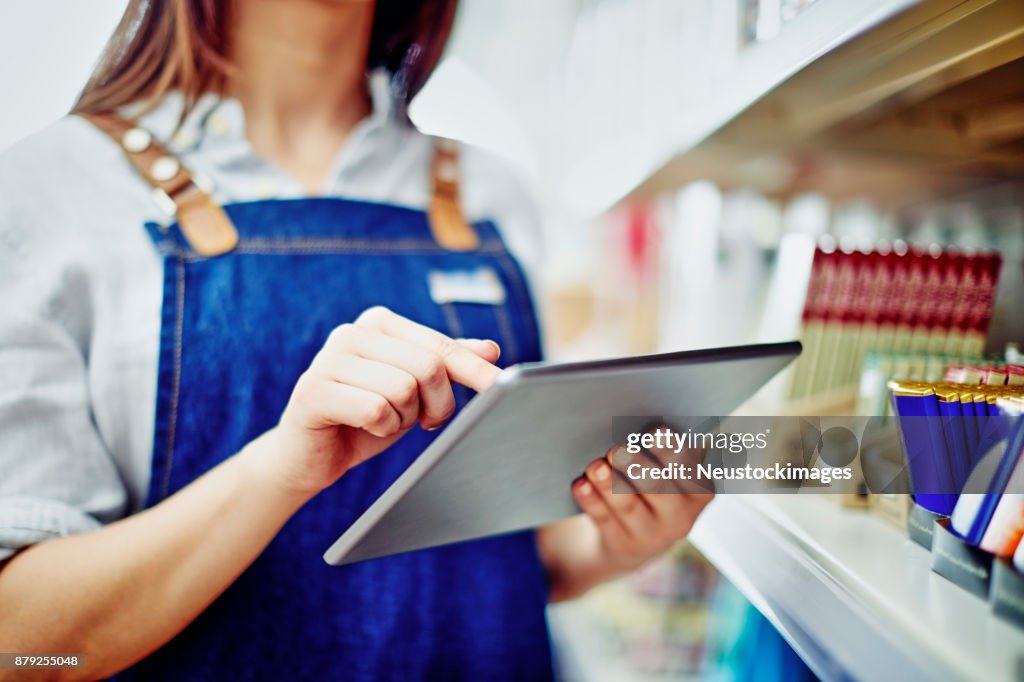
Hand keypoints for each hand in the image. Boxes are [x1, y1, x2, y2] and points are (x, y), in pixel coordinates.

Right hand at [256, 306, 501, 497]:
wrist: (310, 457)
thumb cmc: (365, 419)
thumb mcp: (413, 391)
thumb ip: (447, 366)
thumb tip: (491, 349)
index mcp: (379, 323)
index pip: (440, 346)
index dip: (473, 369)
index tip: (501, 386)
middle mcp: (352, 332)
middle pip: (427, 367)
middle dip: (436, 404)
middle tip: (423, 421)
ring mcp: (329, 358)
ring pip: (404, 389)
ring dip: (404, 418)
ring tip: (385, 420)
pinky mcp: (313, 390)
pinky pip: (376, 410)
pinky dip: (381, 428)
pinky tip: (364, 427)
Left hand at [570, 446, 712, 572]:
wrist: (638, 536)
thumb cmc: (655, 487)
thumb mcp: (669, 473)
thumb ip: (662, 452)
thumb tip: (636, 425)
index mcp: (699, 492)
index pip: (689, 469)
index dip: (671, 450)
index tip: (652, 432)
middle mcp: (680, 517)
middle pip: (658, 489)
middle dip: (636, 466)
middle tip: (617, 450)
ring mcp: (652, 536)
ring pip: (628, 506)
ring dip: (608, 483)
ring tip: (595, 466)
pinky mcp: (623, 545)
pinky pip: (604, 520)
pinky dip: (591, 500)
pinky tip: (581, 484)